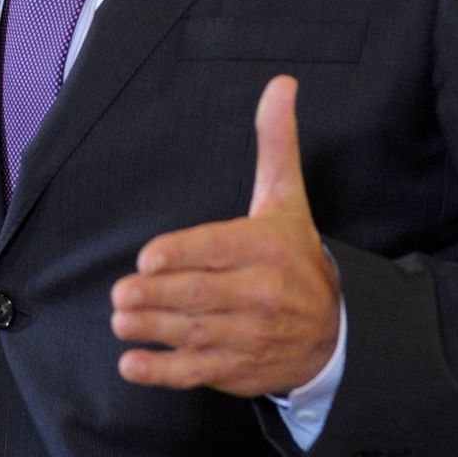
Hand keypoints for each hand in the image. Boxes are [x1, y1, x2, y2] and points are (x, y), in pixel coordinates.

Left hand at [110, 74, 340, 395]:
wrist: (337, 331)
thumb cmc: (296, 253)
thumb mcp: (287, 197)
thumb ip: (276, 142)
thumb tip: (281, 84)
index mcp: (268, 248)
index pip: (219, 249)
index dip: (182, 254)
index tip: (147, 259)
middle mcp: (262, 294)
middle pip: (203, 294)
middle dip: (159, 296)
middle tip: (120, 293)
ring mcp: (250, 335)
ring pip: (197, 332)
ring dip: (155, 329)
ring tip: (120, 320)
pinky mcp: (239, 368)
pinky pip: (199, 372)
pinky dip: (164, 372)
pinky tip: (132, 364)